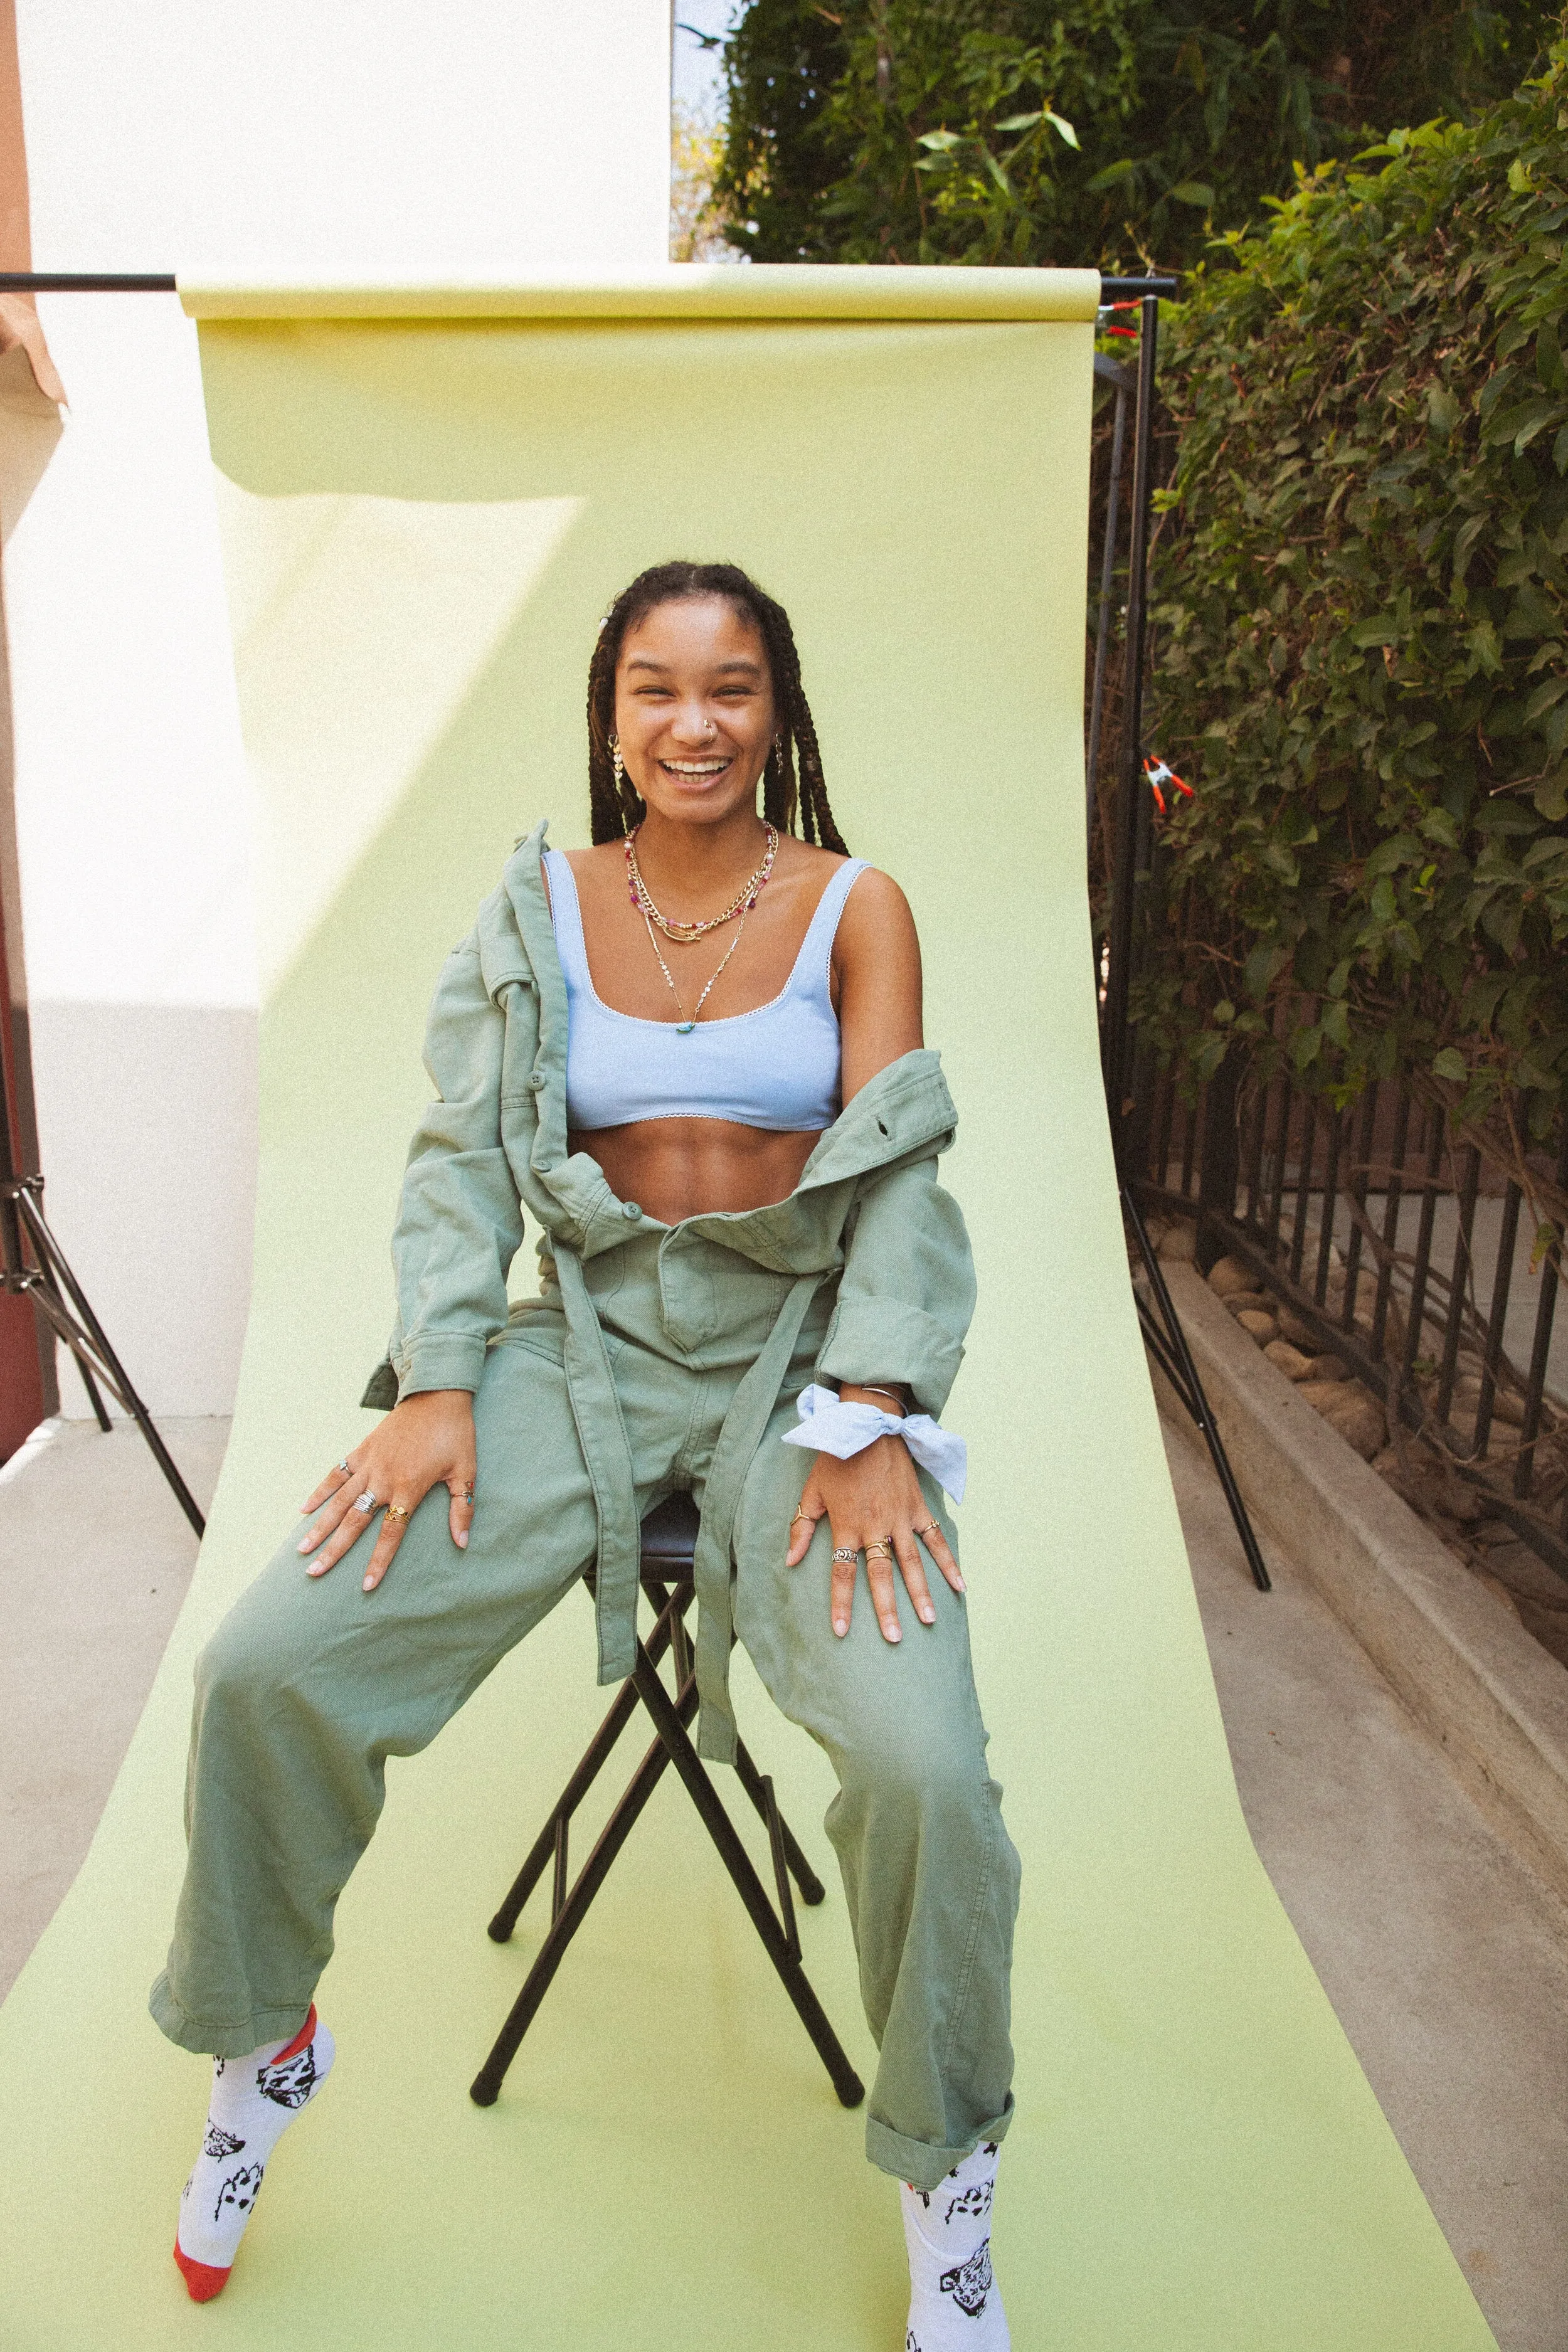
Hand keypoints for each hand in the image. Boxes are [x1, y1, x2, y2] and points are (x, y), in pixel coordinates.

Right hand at [296, 1389, 476, 1592]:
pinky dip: (320, 1490)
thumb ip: (461, 1508)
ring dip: (319, 1526)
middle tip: (314, 1574)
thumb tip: (462, 1543)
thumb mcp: (466, 1471)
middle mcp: (384, 1478)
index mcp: (410, 1487)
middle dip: (334, 1550)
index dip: (379, 1561)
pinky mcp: (362, 1450)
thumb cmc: (455, 1434)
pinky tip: (304, 1508)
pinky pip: (336, 1473)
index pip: (391, 1533)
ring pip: (339, 1501)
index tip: (366, 1586)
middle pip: (354, 1522)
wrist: (436, 1394)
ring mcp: (369, 1463)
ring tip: (301, 1549)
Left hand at [785, 1407, 962, 1642]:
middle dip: (887, 1609)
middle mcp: (875, 1527)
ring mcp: (900, 1518)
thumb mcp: (811, 1491)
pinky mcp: (918, 1507)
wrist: (867, 1424)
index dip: (841, 1604)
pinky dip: (948, 1562)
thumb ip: (801, 1528)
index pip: (843, 1573)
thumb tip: (790, 1561)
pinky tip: (960, 1585)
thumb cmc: (836, 1459)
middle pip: (882, 1575)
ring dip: (922, 1593)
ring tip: (929, 1621)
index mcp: (847, 1526)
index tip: (841, 1632)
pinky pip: (936, 1539)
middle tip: (894, 1638)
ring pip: (912, 1563)